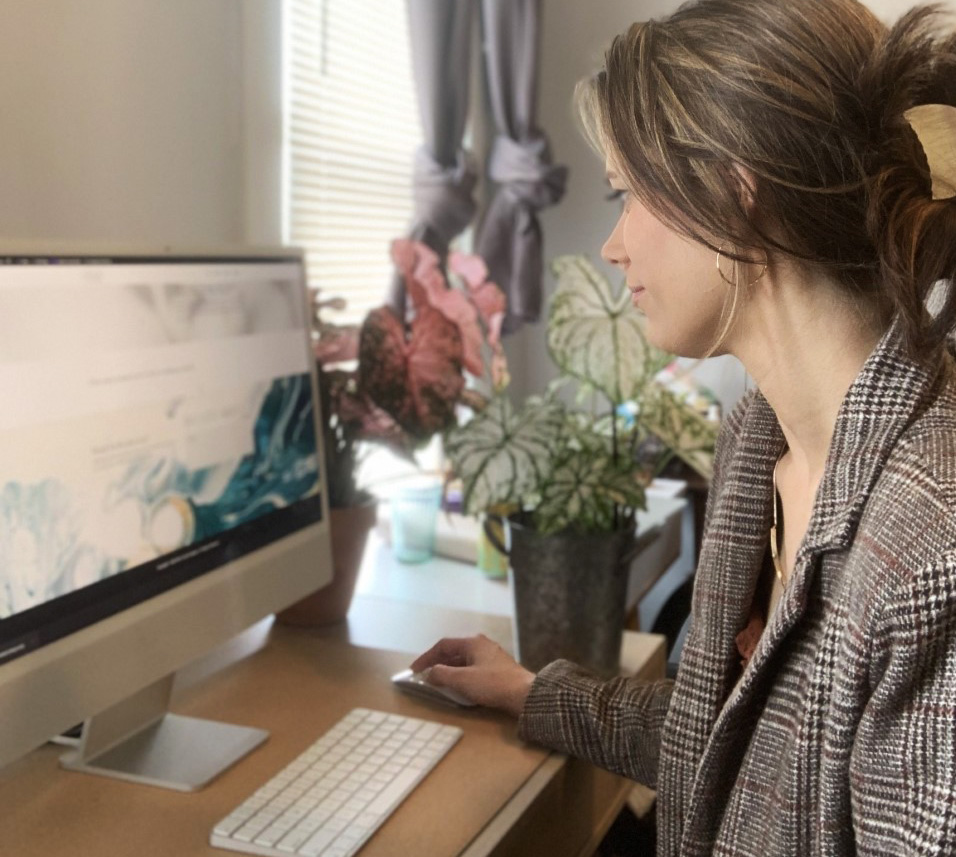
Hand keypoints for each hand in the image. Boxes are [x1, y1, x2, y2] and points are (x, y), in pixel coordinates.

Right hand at [410, 634, 534, 717]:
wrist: (524, 695)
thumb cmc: (492, 684)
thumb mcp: (462, 680)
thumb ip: (441, 675)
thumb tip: (429, 673)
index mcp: (473, 642)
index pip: (443, 645)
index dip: (426, 657)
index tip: (414, 670)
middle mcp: (482, 645)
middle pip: (453, 652)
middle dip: (437, 664)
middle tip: (425, 676)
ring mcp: (491, 656)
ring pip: (464, 661)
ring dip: (449, 671)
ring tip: (439, 683)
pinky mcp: (498, 669)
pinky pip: (473, 669)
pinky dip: (461, 676)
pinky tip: (459, 687)